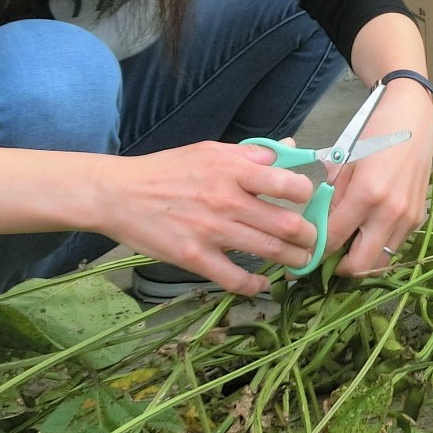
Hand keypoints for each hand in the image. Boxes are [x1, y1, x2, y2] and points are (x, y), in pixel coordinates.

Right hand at [94, 142, 318, 294]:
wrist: (119, 195)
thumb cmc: (167, 170)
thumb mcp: (209, 151)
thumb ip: (250, 153)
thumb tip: (287, 147)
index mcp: (233, 170)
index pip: (288, 184)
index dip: (306, 195)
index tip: (307, 202)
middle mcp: (227, 201)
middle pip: (286, 224)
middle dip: (309, 236)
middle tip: (312, 239)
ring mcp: (212, 232)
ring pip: (269, 252)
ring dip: (294, 260)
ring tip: (301, 261)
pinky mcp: (195, 258)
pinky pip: (236, 278)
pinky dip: (256, 284)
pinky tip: (264, 282)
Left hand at [324, 80, 432, 275]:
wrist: (414, 121)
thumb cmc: (373, 135)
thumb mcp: (343, 163)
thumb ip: (331, 199)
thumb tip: (316, 228)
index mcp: (366, 194)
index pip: (334, 239)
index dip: (314, 254)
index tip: (300, 260)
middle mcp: (390, 212)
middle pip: (361, 264)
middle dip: (339, 268)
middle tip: (325, 260)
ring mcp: (408, 218)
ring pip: (381, 262)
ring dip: (360, 262)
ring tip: (344, 249)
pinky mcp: (418, 219)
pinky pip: (394, 247)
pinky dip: (377, 248)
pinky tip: (364, 234)